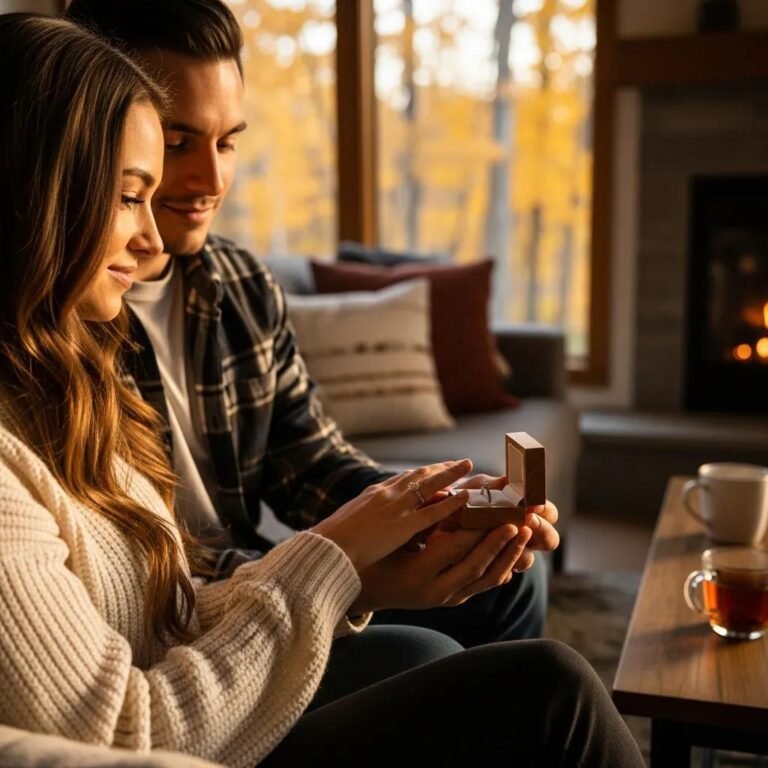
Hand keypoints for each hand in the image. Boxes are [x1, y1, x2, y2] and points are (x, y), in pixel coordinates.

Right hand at [312, 460, 472, 570]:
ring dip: (451, 474)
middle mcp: (386, 494)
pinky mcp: (403, 526)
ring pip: (429, 486)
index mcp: (373, 493)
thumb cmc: (333, 541)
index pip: (402, 479)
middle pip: (419, 475)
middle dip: (440, 468)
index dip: (422, 473)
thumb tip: (368, 522)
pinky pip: (433, 512)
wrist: (326, 549)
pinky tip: (465, 498)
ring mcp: (396, 508)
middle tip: (459, 462)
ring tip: (468, 466)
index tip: (436, 468)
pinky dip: (451, 503)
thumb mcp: (349, 521)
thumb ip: (365, 517)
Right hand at [349, 524, 532, 612]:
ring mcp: (446, 599)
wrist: (359, 587)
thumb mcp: (394, 537)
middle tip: (522, 519)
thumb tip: (453, 493)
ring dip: (509, 554)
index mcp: (418, 573)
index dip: (479, 526)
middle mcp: (435, 591)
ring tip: (525, 533)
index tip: (498, 507)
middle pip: (477, 563)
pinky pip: (482, 585)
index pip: (456, 547)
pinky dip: (501, 568)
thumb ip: (424, 519)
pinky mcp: (452, 599)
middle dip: (502, 540)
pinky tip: (515, 554)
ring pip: (486, 578)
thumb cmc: (373, 554)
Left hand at [451, 474, 559, 570]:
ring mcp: (509, 554)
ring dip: (519, 547)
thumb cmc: (459, 499)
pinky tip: (488, 553)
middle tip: (526, 521)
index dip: (545, 511)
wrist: (433, 521)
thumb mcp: (474, 489)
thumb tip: (509, 481)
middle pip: (549, 539)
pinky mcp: (491, 570)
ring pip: (527, 559)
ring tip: (507, 533)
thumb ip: (492, 486)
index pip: (549, 513)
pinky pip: (504, 574)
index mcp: (525, 512)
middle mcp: (523, 535)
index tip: (535, 506)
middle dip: (541, 530)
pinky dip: (499, 563)